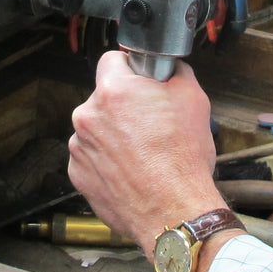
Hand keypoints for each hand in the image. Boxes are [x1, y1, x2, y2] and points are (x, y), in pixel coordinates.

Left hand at [68, 52, 224, 257]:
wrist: (173, 211)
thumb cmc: (182, 160)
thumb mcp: (195, 100)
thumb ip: (176, 73)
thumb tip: (169, 69)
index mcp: (113, 91)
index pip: (112, 60)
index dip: (131, 69)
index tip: (141, 81)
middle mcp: (88, 115)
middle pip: (104, 98)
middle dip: (124, 106)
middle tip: (150, 123)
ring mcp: (79, 147)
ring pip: (97, 129)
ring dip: (114, 135)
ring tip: (143, 154)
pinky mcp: (78, 174)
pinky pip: (91, 157)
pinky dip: (107, 161)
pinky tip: (130, 171)